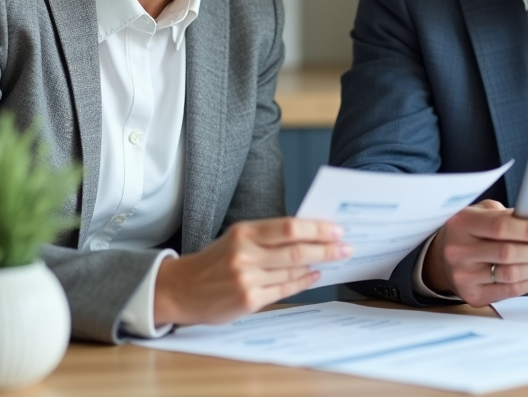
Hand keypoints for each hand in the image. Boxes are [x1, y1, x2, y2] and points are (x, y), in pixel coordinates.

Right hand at [153, 217, 349, 325]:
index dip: (316, 228)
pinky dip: (303, 282)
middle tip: (346, 246)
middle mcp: (245, 254)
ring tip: (335, 259)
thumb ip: (268, 236)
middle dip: (327, 248)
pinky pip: (284, 289)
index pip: (289, 227)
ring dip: (318, 264)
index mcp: (243, 233)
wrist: (181, 289)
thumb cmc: (214, 261)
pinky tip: (315, 276)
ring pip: (293, 270)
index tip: (337, 228)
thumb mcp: (236, 239)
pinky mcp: (248, 300)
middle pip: (297, 250)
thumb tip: (308, 234)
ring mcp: (247, 279)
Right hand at [423, 199, 527, 305]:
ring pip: (510, 274)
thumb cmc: (471, 231)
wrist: (445, 256)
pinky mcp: (472, 295)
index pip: (500, 227)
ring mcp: (463, 276)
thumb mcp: (482, 213)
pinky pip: (509, 291)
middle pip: (507, 253)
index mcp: (460, 223)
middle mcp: (458, 250)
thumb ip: (506, 216)